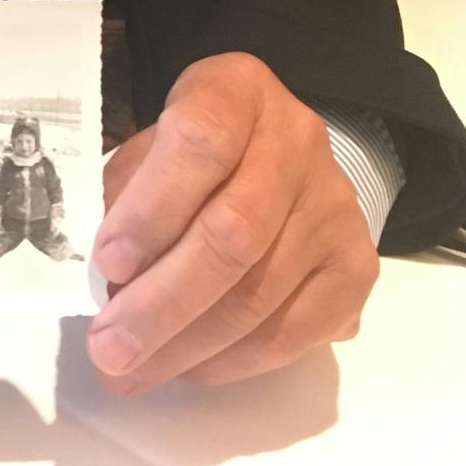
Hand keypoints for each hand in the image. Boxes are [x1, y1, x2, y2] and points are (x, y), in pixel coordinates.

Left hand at [86, 53, 377, 393]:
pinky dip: (231, 363)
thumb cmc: (189, 153)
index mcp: (237, 91)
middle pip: (233, 234)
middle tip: (109, 350)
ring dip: (187, 347)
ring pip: (261, 296)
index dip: (152, 208)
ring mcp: (335, 207)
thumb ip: (126, 199)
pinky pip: (293, 334)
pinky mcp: (357, 267)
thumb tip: (109, 284)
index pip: (200, 142)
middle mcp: (297, 142)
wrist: (274, 152)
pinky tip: (186, 368)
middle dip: (161, 304)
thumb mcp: (148, 149)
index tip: (108, 263)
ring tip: (131, 374)